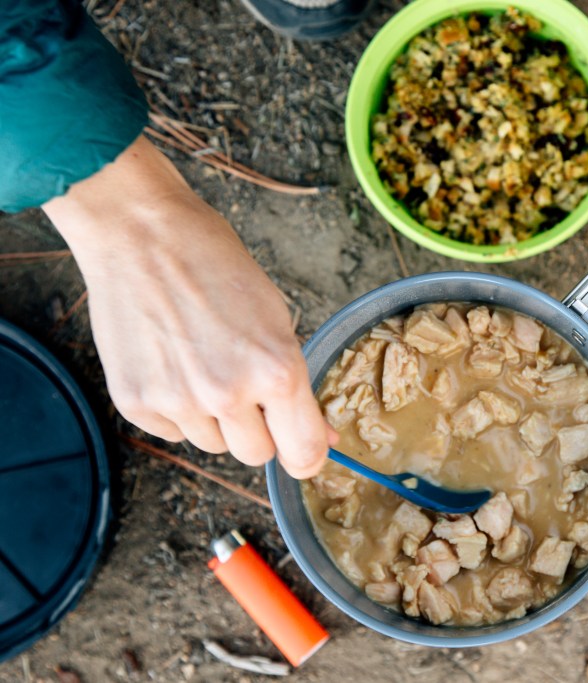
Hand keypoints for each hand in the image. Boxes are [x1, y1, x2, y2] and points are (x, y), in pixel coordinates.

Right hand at [44, 136, 335, 477]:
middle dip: (259, 430)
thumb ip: (297, 384)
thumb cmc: (217, 267)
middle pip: (256, 455)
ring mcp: (178, 401)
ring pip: (213, 445)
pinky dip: (176, 409)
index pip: (303, 452)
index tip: (306, 453)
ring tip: (204, 363)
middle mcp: (228, 394)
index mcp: (277, 370)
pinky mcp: (136, 403)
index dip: (309, 457)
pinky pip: (172, 432)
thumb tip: (322, 438)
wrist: (143, 236)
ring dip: (216, 419)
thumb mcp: (278, 319)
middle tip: (248, 389)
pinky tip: (172, 363)